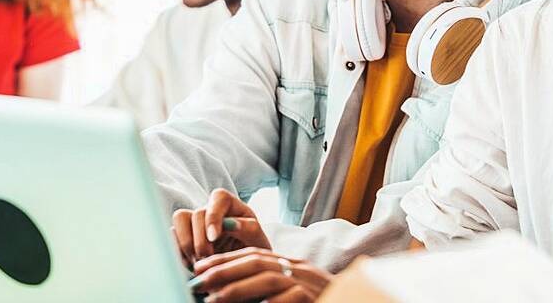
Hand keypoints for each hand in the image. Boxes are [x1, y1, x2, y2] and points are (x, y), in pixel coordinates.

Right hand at [172, 188, 270, 265]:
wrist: (244, 268)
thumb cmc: (252, 250)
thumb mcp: (258, 241)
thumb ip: (249, 229)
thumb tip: (233, 224)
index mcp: (230, 204)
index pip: (218, 197)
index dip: (213, 217)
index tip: (214, 238)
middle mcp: (210, 209)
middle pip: (197, 213)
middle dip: (200, 240)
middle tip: (208, 258)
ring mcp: (194, 222)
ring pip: (179, 219)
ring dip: (186, 244)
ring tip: (198, 262)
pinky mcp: (182, 235)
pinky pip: (171, 236)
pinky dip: (177, 252)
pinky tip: (189, 265)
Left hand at [188, 248, 331, 302]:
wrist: (355, 302)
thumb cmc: (317, 300)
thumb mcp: (291, 291)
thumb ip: (266, 289)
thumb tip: (226, 293)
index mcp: (291, 264)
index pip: (254, 254)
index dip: (225, 258)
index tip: (199, 266)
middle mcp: (299, 268)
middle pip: (257, 261)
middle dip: (224, 270)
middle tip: (197, 281)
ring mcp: (308, 283)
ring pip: (268, 279)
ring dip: (237, 289)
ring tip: (212, 300)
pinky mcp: (315, 298)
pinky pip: (291, 298)